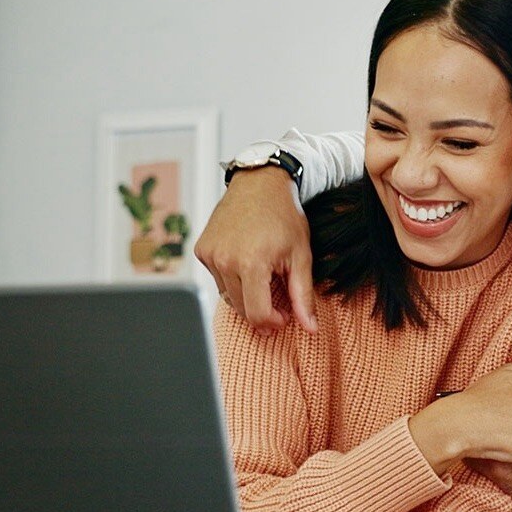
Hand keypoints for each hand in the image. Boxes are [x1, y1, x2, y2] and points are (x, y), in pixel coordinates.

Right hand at [195, 167, 317, 332]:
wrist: (260, 183)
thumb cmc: (284, 217)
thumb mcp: (301, 255)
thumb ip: (303, 296)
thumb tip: (310, 328)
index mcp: (251, 263)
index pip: (257, 315)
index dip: (274, 322)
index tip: (285, 315)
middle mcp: (225, 260)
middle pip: (241, 309)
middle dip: (262, 310)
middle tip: (279, 297)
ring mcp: (210, 255)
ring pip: (228, 296)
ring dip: (246, 294)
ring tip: (264, 274)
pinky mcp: (201, 250)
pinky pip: (217, 279)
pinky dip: (232, 278)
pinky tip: (246, 261)